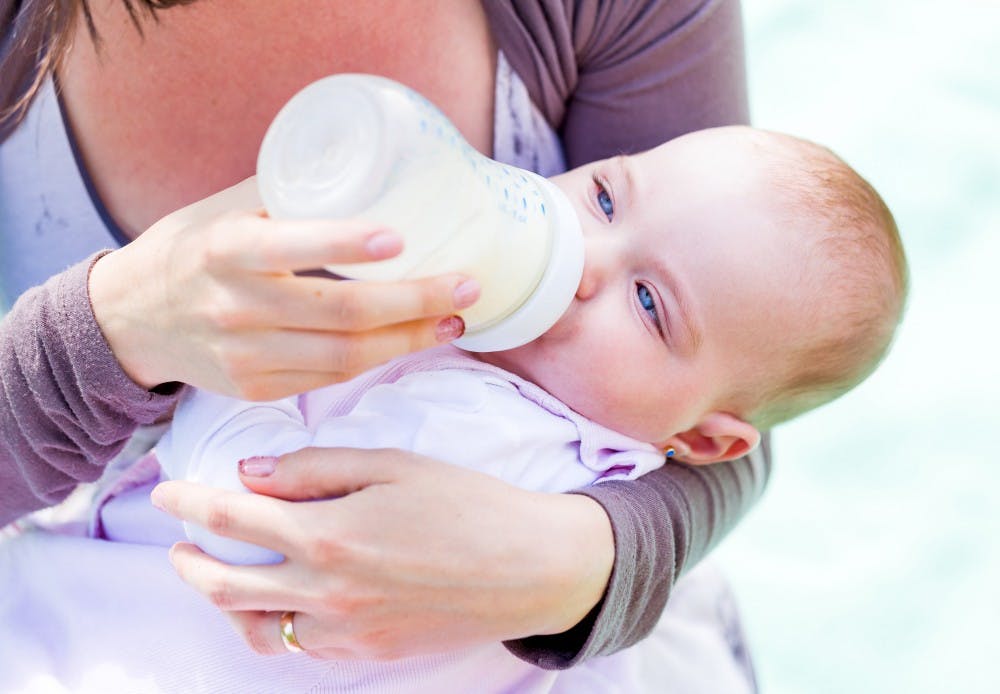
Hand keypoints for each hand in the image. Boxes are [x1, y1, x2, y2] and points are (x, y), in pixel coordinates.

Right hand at [89, 178, 479, 398]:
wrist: (131, 318)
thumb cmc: (191, 248)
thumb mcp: (226, 208)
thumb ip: (290, 193)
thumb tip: (374, 166)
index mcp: (226, 250)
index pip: (296, 248)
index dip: (351, 246)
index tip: (404, 239)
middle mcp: (235, 307)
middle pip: (343, 315)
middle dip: (416, 302)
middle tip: (467, 287)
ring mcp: (245, 356)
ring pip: (346, 357)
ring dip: (410, 340)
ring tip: (454, 320)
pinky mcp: (255, 389)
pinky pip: (329, 379)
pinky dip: (377, 361)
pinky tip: (410, 342)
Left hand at [150, 447, 614, 658]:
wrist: (531, 568)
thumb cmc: (468, 505)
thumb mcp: (393, 464)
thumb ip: (316, 468)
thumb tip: (251, 473)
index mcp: (328, 535)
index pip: (232, 518)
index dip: (190, 503)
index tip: (168, 493)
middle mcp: (325, 592)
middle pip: (227, 586)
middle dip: (191, 564)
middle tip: (180, 546)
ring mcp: (345, 632)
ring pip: (257, 628)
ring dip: (227, 602)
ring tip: (224, 578)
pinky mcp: (367, 653)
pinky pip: (302, 645)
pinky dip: (277, 624)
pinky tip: (286, 601)